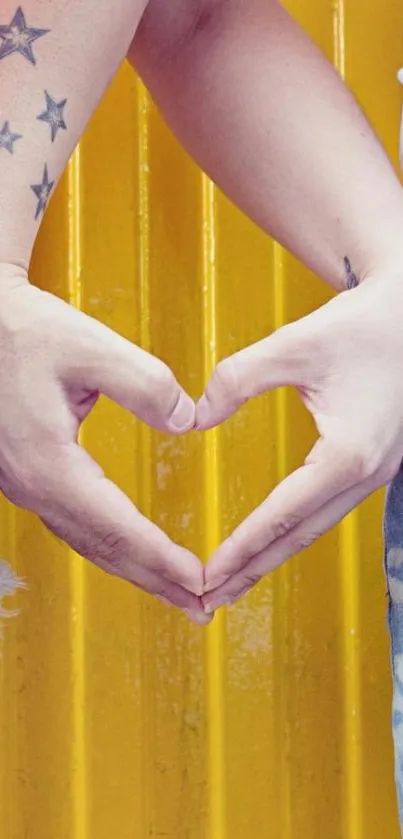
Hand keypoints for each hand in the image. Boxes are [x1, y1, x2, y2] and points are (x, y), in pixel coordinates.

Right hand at [0, 266, 206, 617]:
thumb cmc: (21, 331)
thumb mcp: (89, 346)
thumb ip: (146, 384)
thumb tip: (188, 420)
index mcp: (50, 464)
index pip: (118, 528)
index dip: (162, 558)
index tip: (200, 580)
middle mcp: (33, 485)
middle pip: (103, 549)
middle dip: (155, 581)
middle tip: (200, 607)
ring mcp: (24, 484)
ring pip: (86, 542)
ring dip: (133, 568)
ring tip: (173, 588)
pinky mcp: (25, 473)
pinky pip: (73, 524)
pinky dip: (109, 545)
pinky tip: (126, 547)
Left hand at [198, 272, 402, 612]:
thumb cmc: (360, 326)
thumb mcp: (293, 345)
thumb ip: (237, 380)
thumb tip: (195, 419)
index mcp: (347, 454)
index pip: (283, 516)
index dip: (242, 548)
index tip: (208, 575)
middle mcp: (366, 474)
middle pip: (301, 536)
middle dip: (254, 569)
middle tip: (211, 601)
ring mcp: (376, 473)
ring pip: (317, 528)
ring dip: (275, 556)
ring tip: (235, 581)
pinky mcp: (374, 464)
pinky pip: (330, 509)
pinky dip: (296, 531)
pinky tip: (274, 539)